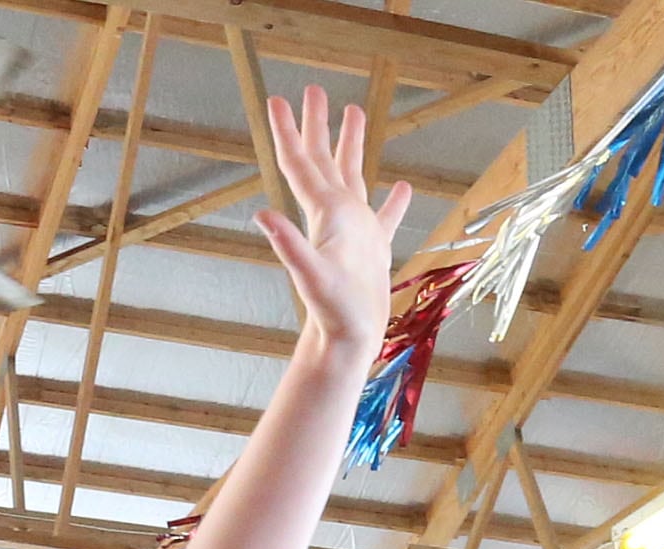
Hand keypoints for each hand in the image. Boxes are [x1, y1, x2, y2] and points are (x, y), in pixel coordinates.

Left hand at [254, 86, 411, 365]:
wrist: (347, 343)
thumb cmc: (332, 312)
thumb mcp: (312, 275)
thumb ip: (289, 244)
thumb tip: (262, 214)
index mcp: (323, 214)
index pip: (301, 165)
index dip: (290, 131)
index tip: (280, 99)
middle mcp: (335, 217)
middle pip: (323, 160)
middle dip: (318, 125)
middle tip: (314, 89)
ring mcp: (354, 233)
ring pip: (352, 176)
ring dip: (351, 145)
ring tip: (354, 111)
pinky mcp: (373, 252)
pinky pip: (384, 218)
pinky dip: (392, 201)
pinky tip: (401, 187)